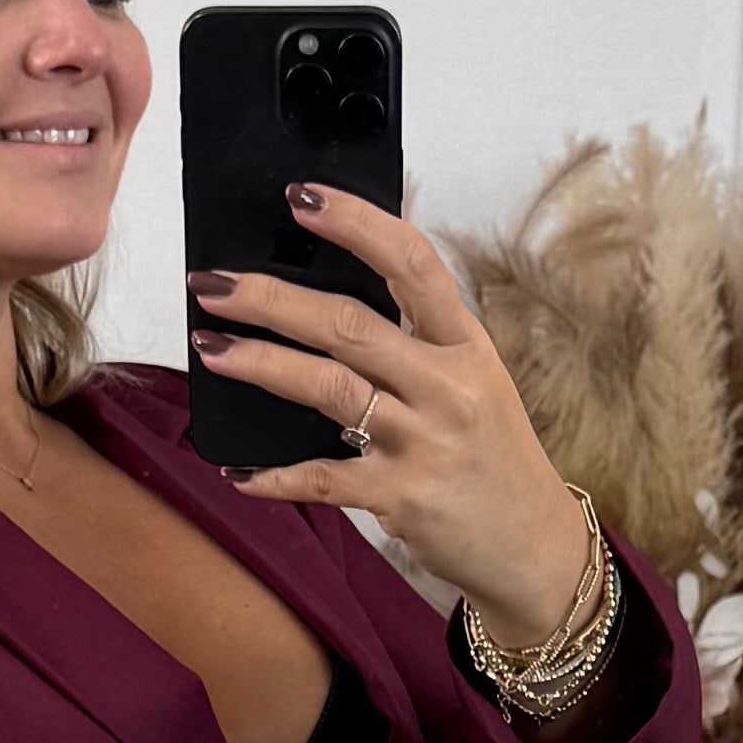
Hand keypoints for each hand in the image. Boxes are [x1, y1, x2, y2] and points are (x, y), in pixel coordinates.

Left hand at [188, 188, 593, 643]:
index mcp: (465, 344)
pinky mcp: (402, 498)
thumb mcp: (475, 380)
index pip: (411, 264)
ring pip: (329, 389)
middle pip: (349, 324)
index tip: (300, 198)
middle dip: (272, 298)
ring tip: (210, 348)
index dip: (356, 223)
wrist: (532, 545)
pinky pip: (325, 479)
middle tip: (212, 283)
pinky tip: (238, 470)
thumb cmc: (492, 456)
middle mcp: (446, 385)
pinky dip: (276, 476)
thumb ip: (421, 336)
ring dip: (261, 365)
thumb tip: (353, 279)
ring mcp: (424, 442)